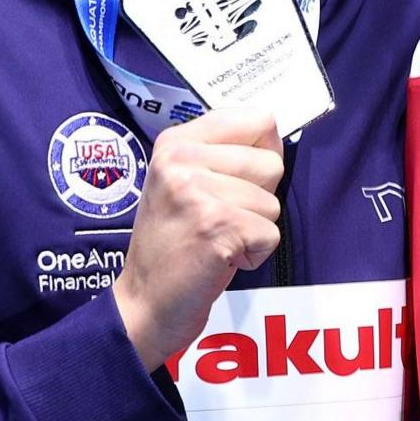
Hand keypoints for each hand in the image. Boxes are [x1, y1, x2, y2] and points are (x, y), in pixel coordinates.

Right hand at [112, 109, 284, 369]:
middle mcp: (181, 159)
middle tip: (219, 220)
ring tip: (215, 239)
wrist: (144, 301)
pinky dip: (254, 254)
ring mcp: (195, 191)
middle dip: (258, 199)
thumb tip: (275, 129)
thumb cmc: (175, 242)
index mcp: (176, 141)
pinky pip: (270, 234)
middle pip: (271, 163)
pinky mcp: (215, 225)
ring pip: (272, 202)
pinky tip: (220, 258)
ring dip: (253, 230)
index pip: (256, 119)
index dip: (262, 153)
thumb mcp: (186, 182)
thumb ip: (225, 152)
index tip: (237, 181)